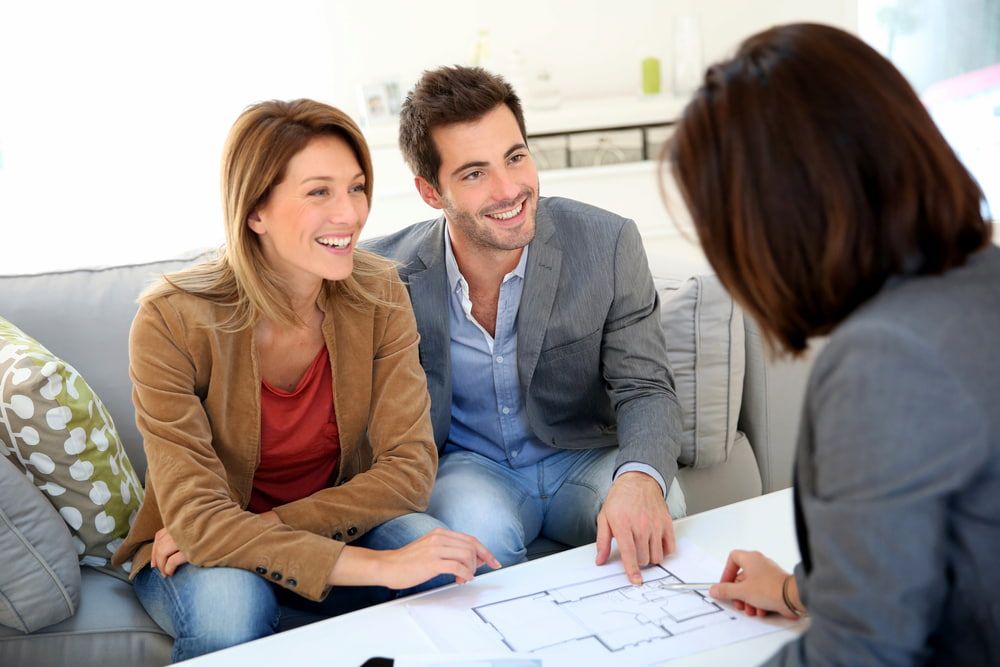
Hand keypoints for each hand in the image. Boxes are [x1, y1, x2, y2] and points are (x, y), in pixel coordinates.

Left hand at [150, 510, 280, 576]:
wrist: (247, 530)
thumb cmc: (230, 529)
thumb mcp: (210, 526)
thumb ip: (196, 530)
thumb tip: (180, 543)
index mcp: (188, 517)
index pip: (162, 531)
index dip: (155, 546)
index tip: (156, 558)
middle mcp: (186, 524)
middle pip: (160, 541)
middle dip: (156, 556)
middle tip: (157, 568)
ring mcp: (189, 536)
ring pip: (163, 550)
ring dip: (162, 564)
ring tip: (165, 573)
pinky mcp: (194, 548)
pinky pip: (173, 560)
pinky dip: (168, 567)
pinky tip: (171, 573)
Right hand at [331, 528, 500, 588]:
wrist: (387, 566)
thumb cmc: (407, 561)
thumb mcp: (429, 549)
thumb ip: (448, 550)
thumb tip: (469, 559)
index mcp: (440, 533)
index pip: (470, 539)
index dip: (485, 551)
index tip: (493, 561)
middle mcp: (439, 538)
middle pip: (472, 546)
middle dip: (481, 561)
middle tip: (478, 573)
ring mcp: (435, 549)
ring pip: (467, 555)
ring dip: (471, 569)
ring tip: (464, 578)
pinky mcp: (431, 562)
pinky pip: (457, 566)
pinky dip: (465, 574)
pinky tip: (462, 579)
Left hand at [595, 472, 674, 584]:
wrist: (638, 481)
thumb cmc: (620, 499)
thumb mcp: (604, 517)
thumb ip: (602, 541)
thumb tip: (600, 559)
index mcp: (623, 525)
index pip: (629, 554)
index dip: (632, 570)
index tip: (636, 580)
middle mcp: (641, 525)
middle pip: (644, 558)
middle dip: (639, 561)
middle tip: (634, 551)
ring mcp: (655, 524)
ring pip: (657, 556)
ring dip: (650, 558)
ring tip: (644, 547)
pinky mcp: (667, 523)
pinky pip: (669, 547)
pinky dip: (664, 551)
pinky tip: (655, 544)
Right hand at [709, 550, 800, 618]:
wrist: (793, 598)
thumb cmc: (769, 589)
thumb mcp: (741, 592)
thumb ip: (725, 591)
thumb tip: (714, 589)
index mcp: (751, 559)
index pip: (733, 558)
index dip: (727, 572)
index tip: (725, 585)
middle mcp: (760, 564)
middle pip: (742, 577)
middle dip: (738, 593)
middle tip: (737, 602)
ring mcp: (769, 574)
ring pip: (752, 587)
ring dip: (748, 600)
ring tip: (750, 610)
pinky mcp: (777, 585)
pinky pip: (763, 592)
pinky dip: (759, 602)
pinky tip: (761, 611)